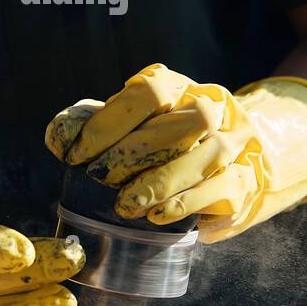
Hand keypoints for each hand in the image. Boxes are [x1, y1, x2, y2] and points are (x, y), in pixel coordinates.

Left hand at [45, 63, 306, 242]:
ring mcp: (236, 143)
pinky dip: (186, 204)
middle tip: (97, 178)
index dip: (110, 121)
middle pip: (181, 123)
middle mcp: (214, 107)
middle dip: (133, 153)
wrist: (245, 152)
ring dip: (161, 182)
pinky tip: (156, 218)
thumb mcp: (135, 123)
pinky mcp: (246, 181)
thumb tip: (60, 138)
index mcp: (181, 87)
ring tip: (125, 206)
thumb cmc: (170, 141)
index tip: (77, 152)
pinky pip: (222, 190)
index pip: (149, 92)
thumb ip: (99, 126)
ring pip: (207, 156)